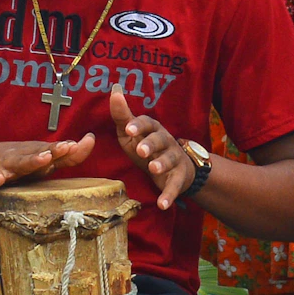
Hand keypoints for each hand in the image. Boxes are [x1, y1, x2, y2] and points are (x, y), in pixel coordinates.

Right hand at [0, 133, 95, 194]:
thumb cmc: (16, 162)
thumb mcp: (40, 159)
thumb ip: (64, 157)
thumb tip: (89, 144)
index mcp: (38, 154)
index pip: (60, 151)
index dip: (74, 149)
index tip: (89, 140)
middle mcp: (25, 156)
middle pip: (42, 153)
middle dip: (55, 150)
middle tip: (68, 147)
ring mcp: (7, 164)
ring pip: (21, 163)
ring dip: (32, 161)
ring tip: (43, 159)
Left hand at [109, 89, 199, 208]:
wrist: (177, 168)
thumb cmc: (147, 147)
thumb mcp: (132, 133)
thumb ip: (122, 115)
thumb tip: (114, 89)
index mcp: (153, 129)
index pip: (147, 123)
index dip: (138, 126)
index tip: (128, 129)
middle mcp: (166, 141)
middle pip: (160, 139)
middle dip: (151, 144)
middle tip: (141, 150)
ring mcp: (175, 159)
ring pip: (170, 159)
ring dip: (162, 164)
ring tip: (153, 169)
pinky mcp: (179, 178)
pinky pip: (175, 186)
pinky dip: (169, 195)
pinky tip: (163, 204)